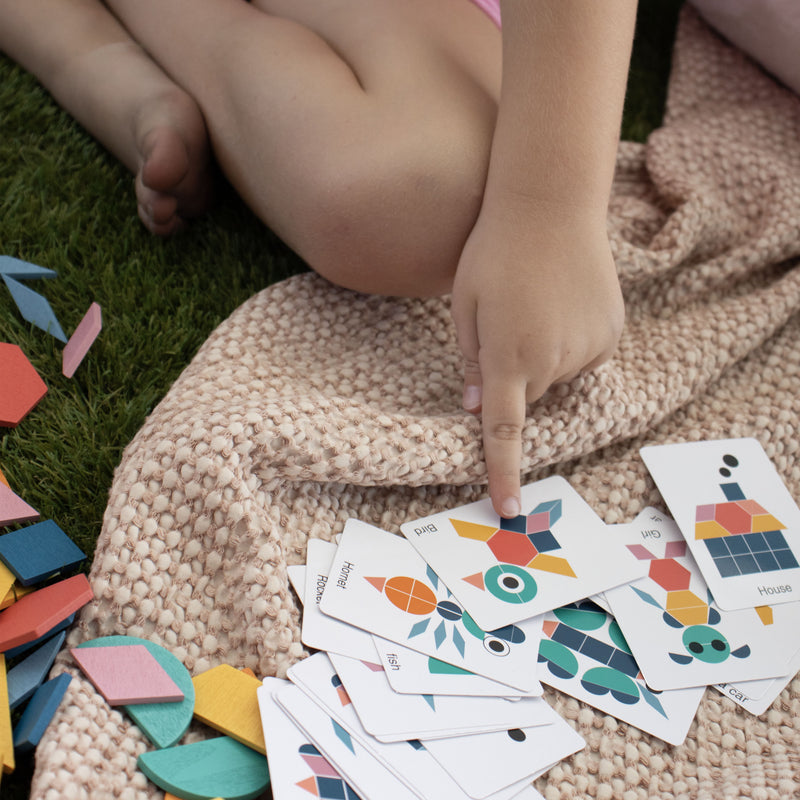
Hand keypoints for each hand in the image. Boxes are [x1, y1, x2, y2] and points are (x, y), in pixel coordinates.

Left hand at [450, 200, 623, 517]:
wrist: (551, 203)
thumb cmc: (493, 251)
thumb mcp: (464, 306)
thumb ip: (470, 362)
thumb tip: (473, 410)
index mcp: (508, 357)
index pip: (503, 430)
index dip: (504, 471)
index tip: (510, 509)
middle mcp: (553, 360)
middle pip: (526, 395)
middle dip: (511, 373)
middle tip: (505, 321)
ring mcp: (588, 347)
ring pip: (555, 376)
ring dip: (540, 355)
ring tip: (535, 304)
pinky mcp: (611, 333)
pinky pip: (582, 357)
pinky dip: (568, 342)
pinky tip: (560, 303)